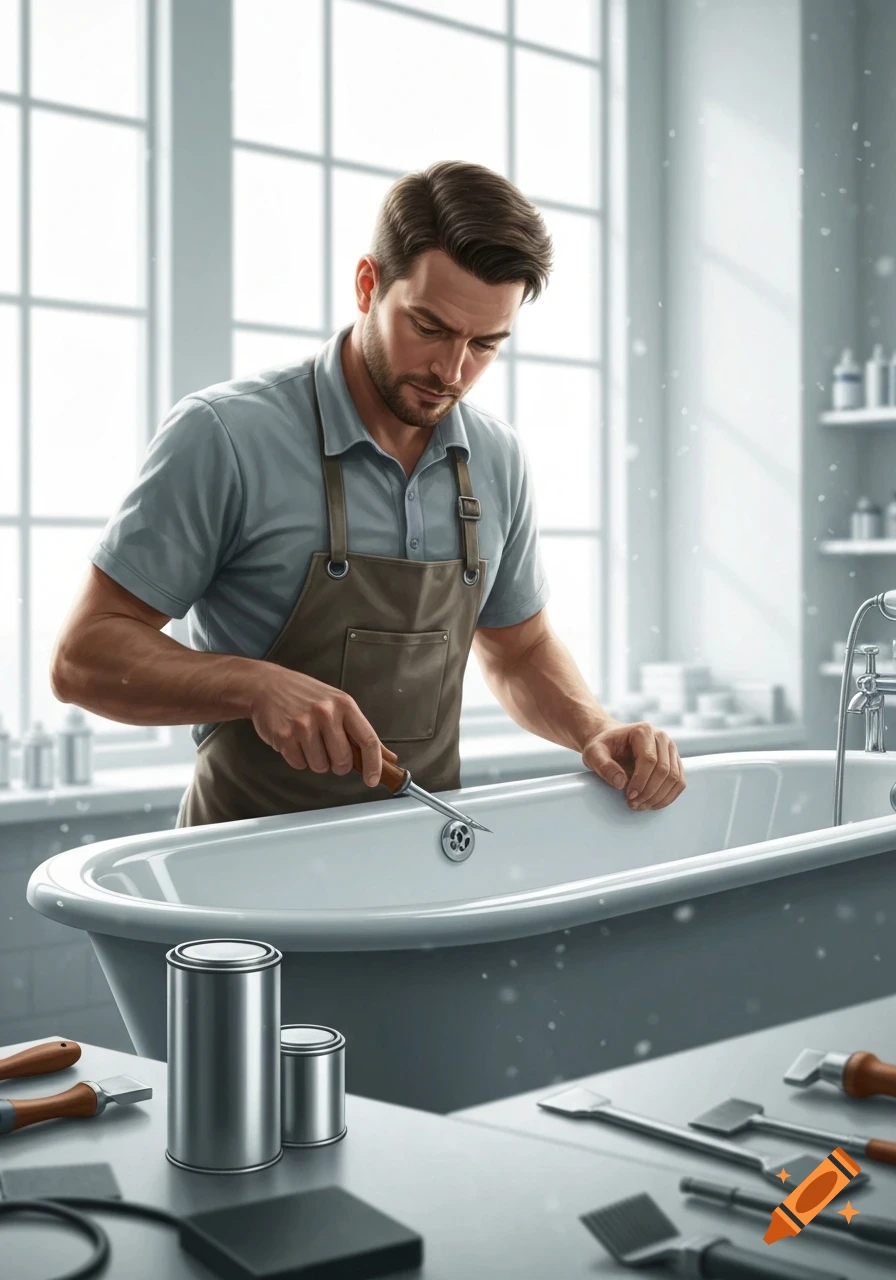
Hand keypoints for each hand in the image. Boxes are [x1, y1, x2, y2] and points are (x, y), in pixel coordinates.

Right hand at [249, 663, 398, 786]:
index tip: (373, 779)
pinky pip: (299, 764)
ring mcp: (303, 724)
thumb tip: (387, 758)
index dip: (374, 765)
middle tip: (329, 751)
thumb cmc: (304, 695)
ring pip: (321, 766)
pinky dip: (298, 758)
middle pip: (343, 760)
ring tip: (308, 740)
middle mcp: (325, 713)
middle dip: (338, 764)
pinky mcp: (284, 736)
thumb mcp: (337, 703)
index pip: (367, 740)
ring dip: (316, 761)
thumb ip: (359, 731)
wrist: (266, 685)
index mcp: (344, 704)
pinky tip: (294, 740)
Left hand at [581, 720, 685, 810]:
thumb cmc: (603, 746)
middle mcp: (661, 738)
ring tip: (641, 805)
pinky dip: (668, 797)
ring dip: (659, 797)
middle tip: (633, 804)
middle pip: (664, 770)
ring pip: (674, 778)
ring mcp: (671, 749)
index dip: (641, 781)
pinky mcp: (675, 762)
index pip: (649, 759)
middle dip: (649, 792)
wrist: (611, 741)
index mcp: (643, 731)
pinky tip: (652, 804)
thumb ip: (604, 766)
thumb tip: (621, 783)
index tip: (629, 796)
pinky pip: (679, 782)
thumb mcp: (594, 753)